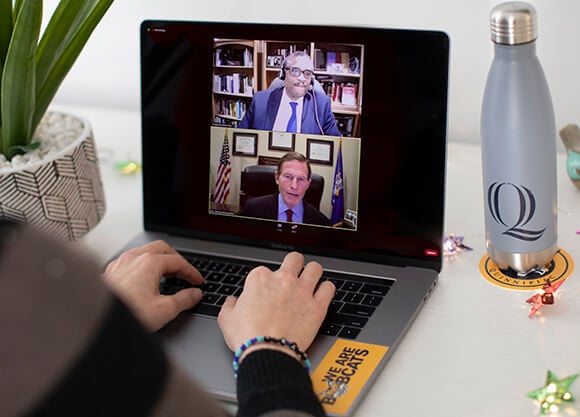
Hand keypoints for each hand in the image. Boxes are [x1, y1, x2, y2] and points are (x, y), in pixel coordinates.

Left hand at [103, 240, 203, 331]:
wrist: (96, 324)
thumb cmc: (126, 315)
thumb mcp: (164, 310)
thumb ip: (184, 300)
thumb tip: (194, 295)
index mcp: (149, 262)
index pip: (178, 261)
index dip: (191, 272)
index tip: (197, 281)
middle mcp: (133, 258)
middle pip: (162, 249)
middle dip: (176, 260)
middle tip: (184, 273)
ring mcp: (119, 264)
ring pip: (145, 253)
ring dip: (159, 261)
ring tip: (167, 276)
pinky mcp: (110, 273)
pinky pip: (131, 261)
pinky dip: (144, 267)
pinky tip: (144, 281)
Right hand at [217, 252, 334, 360]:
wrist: (267, 352)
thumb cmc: (247, 336)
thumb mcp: (227, 319)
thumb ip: (230, 306)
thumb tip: (232, 302)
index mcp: (260, 279)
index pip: (264, 270)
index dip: (265, 281)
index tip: (266, 292)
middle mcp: (283, 280)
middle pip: (294, 259)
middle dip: (294, 265)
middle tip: (293, 275)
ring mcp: (302, 291)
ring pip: (315, 268)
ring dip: (313, 273)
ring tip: (311, 280)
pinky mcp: (318, 306)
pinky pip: (329, 288)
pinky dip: (327, 289)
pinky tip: (322, 294)